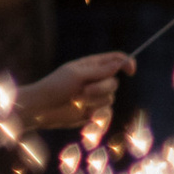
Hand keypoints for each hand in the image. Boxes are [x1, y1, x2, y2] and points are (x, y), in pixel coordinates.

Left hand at [9, 48, 131, 132]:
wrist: (43, 108)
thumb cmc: (56, 87)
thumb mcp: (77, 75)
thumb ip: (100, 70)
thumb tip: (120, 64)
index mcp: (92, 65)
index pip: (116, 60)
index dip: (127, 63)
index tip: (130, 71)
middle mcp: (96, 79)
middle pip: (114, 82)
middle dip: (101, 88)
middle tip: (83, 90)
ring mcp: (95, 96)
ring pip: (110, 99)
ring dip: (93, 102)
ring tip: (76, 101)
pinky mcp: (94, 111)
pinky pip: (106, 112)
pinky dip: (95, 113)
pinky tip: (82, 113)